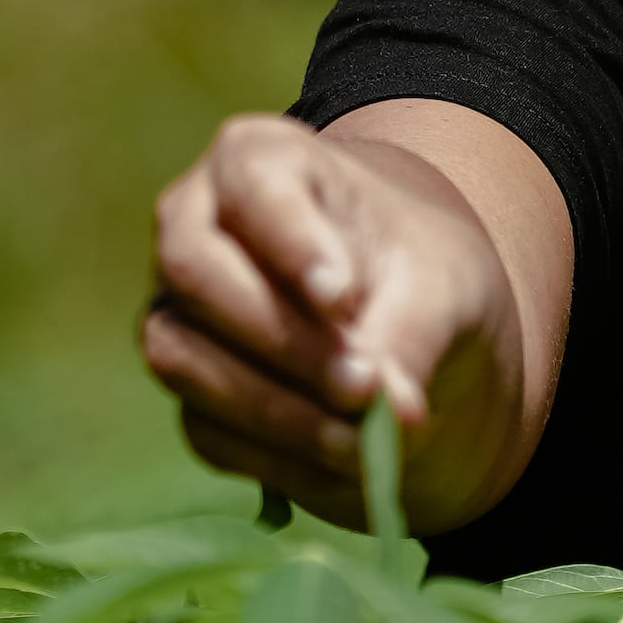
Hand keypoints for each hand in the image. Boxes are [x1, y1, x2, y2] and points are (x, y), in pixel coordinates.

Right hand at [141, 112, 520, 526]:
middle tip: (364, 386)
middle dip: (280, 338)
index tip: (343, 295)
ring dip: (274, 409)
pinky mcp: (190, 385)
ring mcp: (178, 309)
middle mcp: (194, 226)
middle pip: (195, 274)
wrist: (409, 326)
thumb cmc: (418, 272)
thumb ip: (415, 334)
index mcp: (258, 160)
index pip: (253, 184)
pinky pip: (206, 427)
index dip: (290, 241)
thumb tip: (391, 416)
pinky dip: (277, 453)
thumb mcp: (444, 285)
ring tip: (364, 442)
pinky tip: (344, 462)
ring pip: (183, 357)